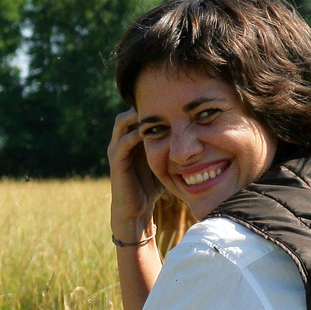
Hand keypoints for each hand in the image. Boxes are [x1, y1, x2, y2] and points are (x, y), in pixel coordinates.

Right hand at [107, 109, 161, 242]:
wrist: (135, 209)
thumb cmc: (150, 186)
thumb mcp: (163, 161)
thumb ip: (170, 147)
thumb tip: (194, 137)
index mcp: (132, 139)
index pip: (138, 114)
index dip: (152, 106)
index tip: (171, 100)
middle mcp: (122, 140)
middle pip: (128, 112)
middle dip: (142, 105)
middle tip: (163, 101)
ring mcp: (117, 149)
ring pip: (122, 122)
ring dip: (136, 115)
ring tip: (154, 112)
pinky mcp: (116, 161)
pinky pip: (123, 142)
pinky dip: (135, 135)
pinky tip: (149, 133)